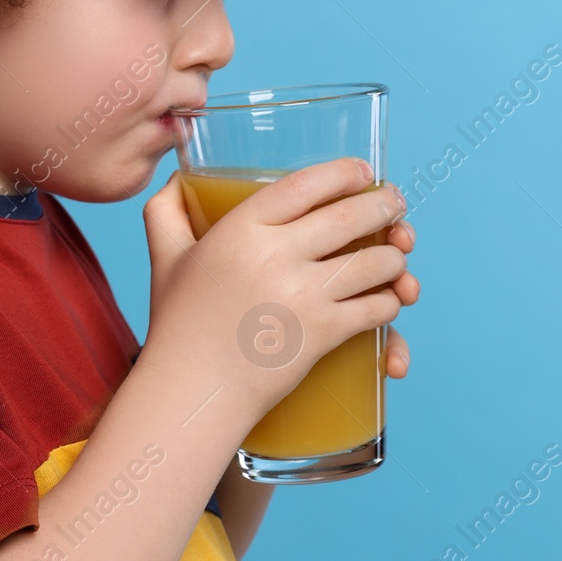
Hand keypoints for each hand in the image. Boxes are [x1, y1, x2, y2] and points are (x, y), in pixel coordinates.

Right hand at [141, 157, 414, 418]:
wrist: (192, 389)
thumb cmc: (178, 323)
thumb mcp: (165, 256)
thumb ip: (167, 211)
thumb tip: (179, 179)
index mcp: (239, 230)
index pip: (304, 184)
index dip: (343, 172)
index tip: (364, 171)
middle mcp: (274, 256)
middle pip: (350, 216)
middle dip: (385, 205)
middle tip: (396, 205)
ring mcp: (302, 296)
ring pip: (374, 262)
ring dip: (395, 257)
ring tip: (396, 253)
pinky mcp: (321, 333)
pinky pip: (376, 307)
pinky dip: (390, 301)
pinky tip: (387, 297)